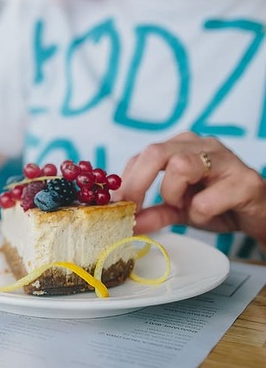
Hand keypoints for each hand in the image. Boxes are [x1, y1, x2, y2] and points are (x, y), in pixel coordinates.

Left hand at [116, 132, 265, 246]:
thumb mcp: (179, 210)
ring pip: (180, 167)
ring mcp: (225, 158)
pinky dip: (200, 214)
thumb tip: (127, 222)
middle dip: (136, 184)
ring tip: (186, 207)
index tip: (116, 206)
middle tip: (132, 209)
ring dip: (174, 195)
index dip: (124, 183)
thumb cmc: (220, 205)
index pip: (141, 156)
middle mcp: (202, 145)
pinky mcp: (245, 180)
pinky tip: (212, 214)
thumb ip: (154, 213)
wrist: (262, 215)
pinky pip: (205, 200)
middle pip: (155, 152)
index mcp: (182, 146)